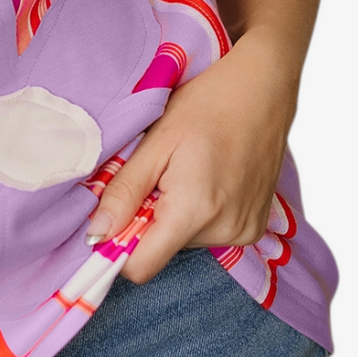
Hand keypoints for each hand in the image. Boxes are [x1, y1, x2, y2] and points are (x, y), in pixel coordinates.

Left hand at [86, 26, 298, 284]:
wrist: (262, 89)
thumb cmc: (207, 105)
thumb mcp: (155, 142)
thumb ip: (125, 191)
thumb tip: (95, 234)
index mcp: (194, 211)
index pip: (143, 267)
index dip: (119, 248)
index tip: (114, 217)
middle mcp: (225, 231)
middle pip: (163, 250)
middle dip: (150, 218)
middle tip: (160, 174)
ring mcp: (245, 232)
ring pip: (185, 241)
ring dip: (176, 214)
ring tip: (187, 171)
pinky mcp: (256, 227)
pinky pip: (211, 234)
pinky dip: (200, 213)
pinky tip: (208, 178)